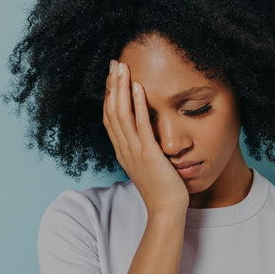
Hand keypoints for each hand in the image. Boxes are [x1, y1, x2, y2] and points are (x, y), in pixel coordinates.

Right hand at [103, 60, 188, 214]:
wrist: (166, 209)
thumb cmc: (161, 188)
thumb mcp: (146, 164)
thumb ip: (142, 148)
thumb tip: (145, 134)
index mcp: (122, 150)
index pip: (109, 117)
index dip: (108, 95)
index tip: (111, 77)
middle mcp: (123, 148)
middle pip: (111, 111)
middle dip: (111, 86)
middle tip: (113, 63)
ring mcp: (134, 151)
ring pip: (121, 114)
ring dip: (120, 89)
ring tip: (122, 68)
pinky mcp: (148, 153)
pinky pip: (140, 125)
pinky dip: (137, 105)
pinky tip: (138, 87)